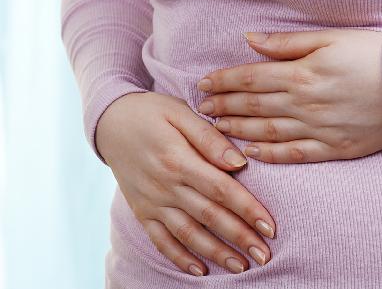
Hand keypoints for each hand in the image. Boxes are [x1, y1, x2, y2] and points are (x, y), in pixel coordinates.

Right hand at [96, 92, 275, 275]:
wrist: (109, 121)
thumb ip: (209, 139)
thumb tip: (238, 163)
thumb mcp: (180, 113)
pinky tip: (201, 271)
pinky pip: (161, 240)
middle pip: (209, 216)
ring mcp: (152, 202)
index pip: (221, 189)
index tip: (270, 227)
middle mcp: (165, 186)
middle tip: (265, 256)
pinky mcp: (142, 211)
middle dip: (240, 238)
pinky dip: (180, 257)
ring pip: (188, 234)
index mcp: (179, 159)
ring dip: (216, 253)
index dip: (248, 209)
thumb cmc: (152, 112)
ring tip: (241, 267)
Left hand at [195, 29, 381, 162]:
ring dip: (238, 131)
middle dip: (223, 107)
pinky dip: (270, 155)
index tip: (203, 85)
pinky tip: (251, 154)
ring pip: (267, 133)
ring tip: (217, 130)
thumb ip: (287, 43)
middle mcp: (304, 104)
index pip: (250, 78)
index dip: (223, 82)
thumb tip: (250, 40)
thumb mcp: (331, 38)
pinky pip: (294, 155)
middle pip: (252, 107)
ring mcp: (318, 130)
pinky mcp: (334, 149)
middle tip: (201, 110)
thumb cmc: (375, 55)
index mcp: (302, 73)